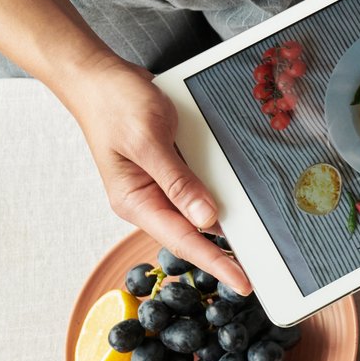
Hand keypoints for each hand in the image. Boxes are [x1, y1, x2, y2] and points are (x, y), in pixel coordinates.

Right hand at [51, 53, 251, 292]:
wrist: (98, 76)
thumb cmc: (114, 104)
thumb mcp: (147, 140)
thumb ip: (177, 181)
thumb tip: (206, 218)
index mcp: (136, 200)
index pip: (184, 241)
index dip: (216, 264)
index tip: (244, 284)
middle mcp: (147, 200)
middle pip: (193, 236)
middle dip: (224, 257)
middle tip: (261, 276)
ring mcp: (158, 187)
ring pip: (197, 217)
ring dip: (223, 231)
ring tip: (256, 252)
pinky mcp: (169, 171)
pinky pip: (196, 193)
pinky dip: (217, 202)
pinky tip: (239, 210)